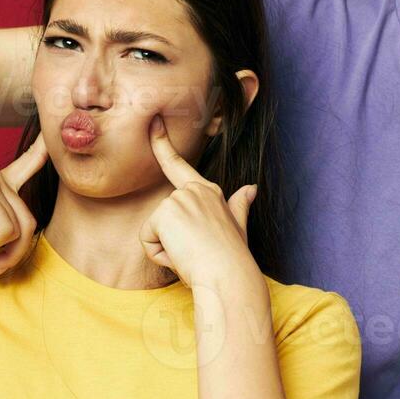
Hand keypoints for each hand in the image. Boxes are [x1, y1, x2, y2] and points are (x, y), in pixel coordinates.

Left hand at [139, 115, 259, 290]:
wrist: (229, 276)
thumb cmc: (232, 258)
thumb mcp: (237, 227)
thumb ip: (239, 205)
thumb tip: (252, 188)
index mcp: (208, 192)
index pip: (178, 165)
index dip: (162, 144)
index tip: (153, 122)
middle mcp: (193, 191)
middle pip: (161, 218)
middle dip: (171, 240)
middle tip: (196, 252)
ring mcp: (179, 200)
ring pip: (153, 230)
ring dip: (166, 249)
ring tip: (191, 255)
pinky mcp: (165, 214)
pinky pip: (147, 241)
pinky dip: (159, 255)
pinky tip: (180, 256)